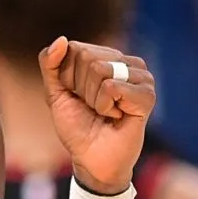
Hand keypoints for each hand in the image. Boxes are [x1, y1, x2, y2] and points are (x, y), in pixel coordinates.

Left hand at [38, 37, 155, 194]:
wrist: (91, 159)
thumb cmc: (76, 125)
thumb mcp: (55, 91)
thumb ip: (50, 63)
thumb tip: (61, 39)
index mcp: (105, 56)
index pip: (74, 48)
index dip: (67, 76)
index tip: (76, 95)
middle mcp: (125, 61)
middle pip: (86, 57)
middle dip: (79, 87)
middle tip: (92, 107)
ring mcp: (140, 76)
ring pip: (99, 69)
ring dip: (92, 98)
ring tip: (104, 112)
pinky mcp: (147, 94)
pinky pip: (112, 87)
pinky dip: (104, 106)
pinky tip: (116, 116)